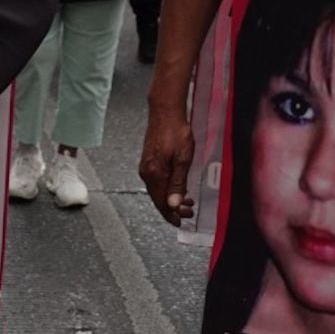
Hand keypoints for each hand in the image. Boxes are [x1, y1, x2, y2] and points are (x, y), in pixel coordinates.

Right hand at [140, 107, 196, 226]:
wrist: (165, 112)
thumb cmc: (175, 131)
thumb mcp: (183, 160)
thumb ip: (178, 183)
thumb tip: (174, 205)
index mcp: (154, 174)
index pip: (161, 203)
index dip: (171, 215)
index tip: (181, 221)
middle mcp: (146, 172)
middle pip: (158, 198)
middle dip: (173, 208)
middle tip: (188, 212)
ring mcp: (146, 167)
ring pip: (158, 190)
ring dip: (171, 198)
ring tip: (186, 201)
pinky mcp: (148, 161)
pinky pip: (156, 182)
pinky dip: (167, 188)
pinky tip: (177, 187)